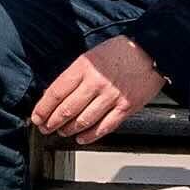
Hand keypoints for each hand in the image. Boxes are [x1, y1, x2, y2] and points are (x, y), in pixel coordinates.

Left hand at [29, 36, 162, 141]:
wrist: (152, 51)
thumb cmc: (122, 51)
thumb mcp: (92, 56)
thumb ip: (76, 74)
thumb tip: (56, 94)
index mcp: (84, 67)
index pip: (56, 92)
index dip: (43, 108)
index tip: (37, 117)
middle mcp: (96, 83)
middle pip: (67, 109)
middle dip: (52, 122)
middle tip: (46, 128)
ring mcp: (111, 96)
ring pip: (83, 121)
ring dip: (69, 130)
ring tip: (63, 132)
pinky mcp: (125, 107)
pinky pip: (104, 127)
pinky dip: (91, 136)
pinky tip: (82, 138)